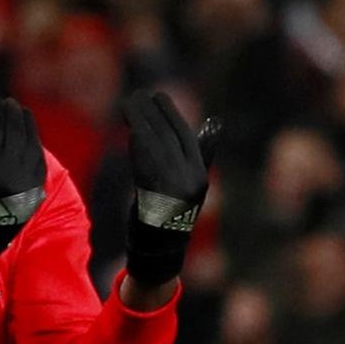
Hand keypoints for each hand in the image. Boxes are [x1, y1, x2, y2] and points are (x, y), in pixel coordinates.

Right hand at [0, 96, 46, 289]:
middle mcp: (8, 175)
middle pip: (14, 134)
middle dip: (12, 114)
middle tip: (8, 102)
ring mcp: (24, 185)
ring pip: (30, 146)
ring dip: (27, 126)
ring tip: (22, 113)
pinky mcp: (33, 194)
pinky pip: (38, 163)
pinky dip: (35, 146)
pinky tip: (31, 136)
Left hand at [122, 91, 222, 287]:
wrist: (161, 249)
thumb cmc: (174, 211)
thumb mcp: (192, 183)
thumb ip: (202, 152)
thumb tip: (215, 122)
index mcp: (199, 176)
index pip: (184, 136)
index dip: (170, 114)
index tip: (158, 96)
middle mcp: (188, 182)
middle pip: (168, 138)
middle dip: (152, 113)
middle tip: (140, 94)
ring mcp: (171, 190)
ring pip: (154, 147)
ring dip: (140, 122)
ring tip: (130, 104)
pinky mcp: (153, 197)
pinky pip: (144, 163)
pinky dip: (136, 144)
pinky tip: (129, 129)